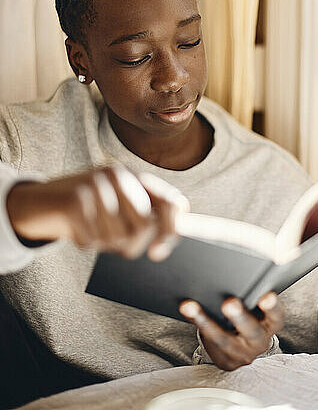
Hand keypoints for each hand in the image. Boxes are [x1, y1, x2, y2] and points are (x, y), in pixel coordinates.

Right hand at [6, 164, 188, 260]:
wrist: (36, 202)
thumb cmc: (84, 211)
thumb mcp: (116, 209)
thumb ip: (142, 221)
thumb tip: (160, 249)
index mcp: (134, 176)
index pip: (171, 202)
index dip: (171, 229)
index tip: (158, 252)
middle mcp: (118, 175)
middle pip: (144, 226)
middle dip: (131, 245)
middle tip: (112, 243)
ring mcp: (95, 185)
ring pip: (118, 237)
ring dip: (104, 244)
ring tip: (91, 229)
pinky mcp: (74, 200)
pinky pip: (92, 240)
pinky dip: (84, 242)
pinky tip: (75, 229)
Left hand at [179, 292, 283, 370]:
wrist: (240, 347)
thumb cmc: (249, 316)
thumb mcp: (256, 308)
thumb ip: (252, 294)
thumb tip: (238, 267)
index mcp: (271, 324)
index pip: (276, 316)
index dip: (272, 307)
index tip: (266, 296)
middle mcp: (259, 341)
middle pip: (252, 331)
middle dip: (240, 316)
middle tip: (229, 303)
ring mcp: (242, 354)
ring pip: (223, 339)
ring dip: (206, 322)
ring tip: (190, 306)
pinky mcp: (225, 360)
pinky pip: (209, 343)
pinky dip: (197, 324)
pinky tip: (186, 310)